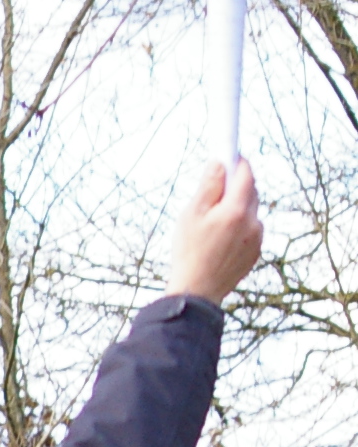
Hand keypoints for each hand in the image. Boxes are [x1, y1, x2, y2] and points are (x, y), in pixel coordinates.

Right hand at [169, 160, 263, 302]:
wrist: (197, 291)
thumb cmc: (189, 253)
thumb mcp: (191, 215)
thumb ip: (208, 186)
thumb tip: (219, 163)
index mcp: (236, 210)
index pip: (246, 173)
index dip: (237, 162)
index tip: (229, 155)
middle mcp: (253, 221)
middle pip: (250, 191)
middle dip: (234, 188)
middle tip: (211, 196)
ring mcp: (257, 237)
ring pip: (250, 211)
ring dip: (236, 209)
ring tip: (211, 227)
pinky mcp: (257, 251)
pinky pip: (251, 229)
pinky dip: (239, 228)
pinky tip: (219, 242)